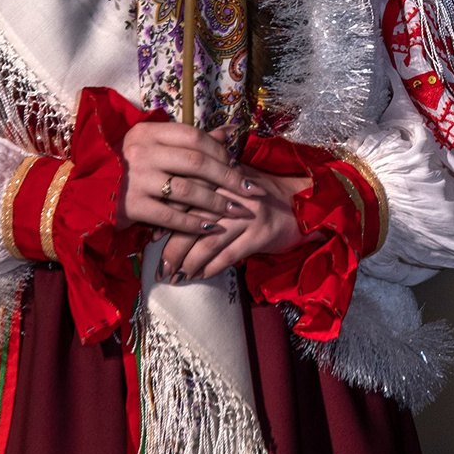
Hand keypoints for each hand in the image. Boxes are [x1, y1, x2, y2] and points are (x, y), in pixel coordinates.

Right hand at [120, 121, 255, 234]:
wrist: (84, 191)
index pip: (194, 136)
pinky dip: (194, 223)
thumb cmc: (126, 166)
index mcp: (147, 132)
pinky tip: (211, 228)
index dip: (220, 152)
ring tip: (237, 211)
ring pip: (188, 190)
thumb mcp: (152, 146)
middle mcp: (142, 152)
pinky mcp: (131, 206)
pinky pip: (171, 216)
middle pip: (196, 162)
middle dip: (228, 178)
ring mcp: (136, 179)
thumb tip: (229, 132)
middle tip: (250, 191)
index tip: (238, 166)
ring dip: (217, 202)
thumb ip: (189, 141)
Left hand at [165, 165, 308, 281]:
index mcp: (221, 176)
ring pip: (208, 241)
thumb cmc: (261, 194)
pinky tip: (200, 276)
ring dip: (188, 263)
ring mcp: (247, 214)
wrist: (301, 204)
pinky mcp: (260, 234)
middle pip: (192, 221)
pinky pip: (229, 254)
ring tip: (176, 277)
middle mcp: (232, 192)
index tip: (151, 237)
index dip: (166, 217)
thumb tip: (166, 198)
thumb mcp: (234, 181)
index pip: (186, 195)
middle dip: (173, 248)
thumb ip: (204, 183)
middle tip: (160, 268)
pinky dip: (212, 267)